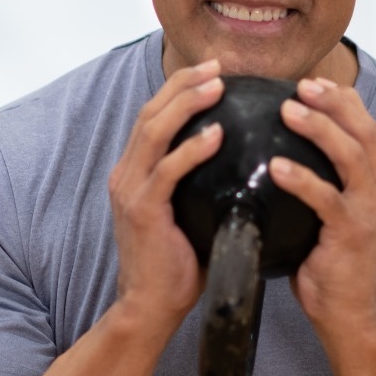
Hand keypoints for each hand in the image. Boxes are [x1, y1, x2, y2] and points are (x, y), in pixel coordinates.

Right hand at [106, 59, 225, 330]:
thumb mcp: (191, 217)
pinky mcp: (142, 209)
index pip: (154, 116)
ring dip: (187, 103)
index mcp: (134, 172)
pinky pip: (168, 170)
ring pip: (155, 130)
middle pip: (151, 111)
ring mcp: (130, 190)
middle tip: (218, 67)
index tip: (213, 72)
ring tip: (217, 86)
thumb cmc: (176, 267)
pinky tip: (217, 134)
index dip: (180, 89)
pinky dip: (191, 148)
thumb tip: (249, 169)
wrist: (149, 307)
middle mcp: (126, 174)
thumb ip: (207, 189)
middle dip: (184, 83)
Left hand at [270, 76, 375, 342]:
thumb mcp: (329, 221)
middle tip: (300, 86)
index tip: (313, 83)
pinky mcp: (352, 233)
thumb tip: (280, 160)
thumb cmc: (331, 271)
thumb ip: (319, 190)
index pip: (366, 130)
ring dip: (319, 128)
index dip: (343, 101)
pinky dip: (301, 178)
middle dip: (333, 102)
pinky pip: (326, 198)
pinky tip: (275, 166)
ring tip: (288, 110)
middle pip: (364, 132)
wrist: (349, 319)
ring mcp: (370, 212)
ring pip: (351, 156)